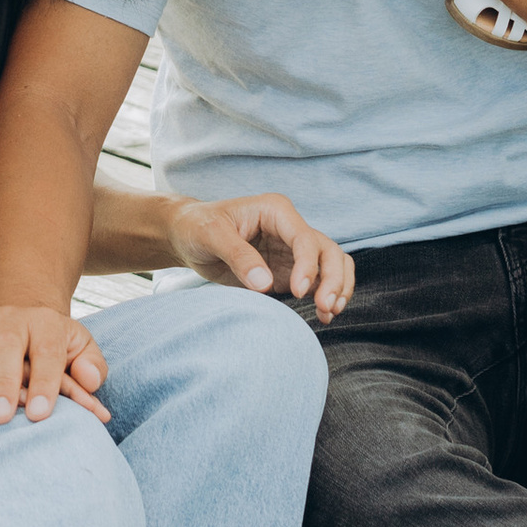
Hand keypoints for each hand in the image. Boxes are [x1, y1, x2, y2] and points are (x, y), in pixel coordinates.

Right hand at [0, 304, 110, 424]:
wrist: (21, 323)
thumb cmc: (50, 351)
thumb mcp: (77, 352)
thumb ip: (91, 367)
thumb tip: (91, 381)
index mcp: (46, 326)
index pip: (49, 353)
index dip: (45, 383)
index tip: (39, 415)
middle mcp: (12, 319)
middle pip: (7, 342)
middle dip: (3, 380)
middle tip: (1, 417)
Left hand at [168, 195, 354, 323]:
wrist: (188, 235)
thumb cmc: (198, 226)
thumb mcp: (211, 235)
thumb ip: (239, 257)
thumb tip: (265, 284)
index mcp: (276, 211)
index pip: (305, 238)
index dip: (308, 266)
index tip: (298, 292)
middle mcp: (290, 228)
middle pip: (328, 251)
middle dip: (333, 279)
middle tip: (326, 307)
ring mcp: (292, 250)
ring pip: (332, 264)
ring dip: (338, 287)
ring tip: (329, 313)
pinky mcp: (289, 270)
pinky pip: (319, 281)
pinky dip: (328, 295)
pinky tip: (324, 315)